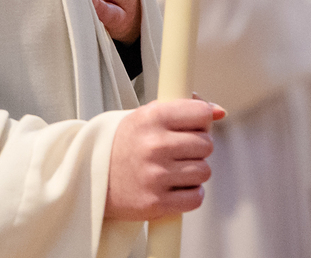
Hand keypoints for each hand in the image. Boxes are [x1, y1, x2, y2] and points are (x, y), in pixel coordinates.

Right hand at [106, 97, 225, 220]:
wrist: (91, 179)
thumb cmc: (124, 144)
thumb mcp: (146, 117)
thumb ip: (182, 109)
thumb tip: (220, 111)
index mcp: (151, 117)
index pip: (200, 113)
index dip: (203, 119)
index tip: (195, 125)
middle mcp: (154, 144)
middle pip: (206, 144)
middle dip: (198, 148)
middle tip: (180, 151)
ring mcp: (155, 175)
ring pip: (204, 171)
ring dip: (194, 173)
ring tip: (173, 170)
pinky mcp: (156, 202)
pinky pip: (196, 197)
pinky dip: (191, 194)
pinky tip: (175, 187)